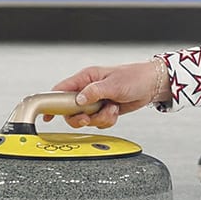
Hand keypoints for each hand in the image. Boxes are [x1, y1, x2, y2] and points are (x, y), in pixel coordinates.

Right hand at [51, 59, 168, 127]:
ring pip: (86, 118)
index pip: (61, 90)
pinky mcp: (104, 110)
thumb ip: (94, 92)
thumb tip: (78, 100)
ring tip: (110, 109)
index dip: (51, 102)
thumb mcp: (113, 84)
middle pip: (71, 110)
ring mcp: (96, 101)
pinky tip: (115, 111)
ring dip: (98, 118)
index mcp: (86, 78)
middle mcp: (89, 90)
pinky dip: (107, 120)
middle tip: (90, 117)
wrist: (153, 85)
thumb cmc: (135, 77)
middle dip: (80, 117)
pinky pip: (98, 122)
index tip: (47, 115)